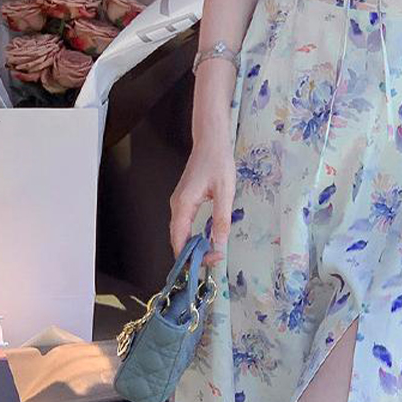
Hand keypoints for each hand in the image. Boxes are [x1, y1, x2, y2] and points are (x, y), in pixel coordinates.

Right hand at [169, 139, 235, 265]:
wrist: (210, 142)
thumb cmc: (217, 162)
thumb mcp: (225, 191)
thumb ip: (221, 219)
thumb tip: (220, 244)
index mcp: (183, 205)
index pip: (180, 242)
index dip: (193, 257)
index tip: (214, 259)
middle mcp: (176, 206)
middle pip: (177, 241)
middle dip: (193, 256)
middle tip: (214, 260)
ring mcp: (179, 203)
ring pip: (180, 234)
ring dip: (193, 247)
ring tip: (212, 253)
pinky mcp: (184, 201)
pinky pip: (184, 225)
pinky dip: (193, 236)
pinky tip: (206, 239)